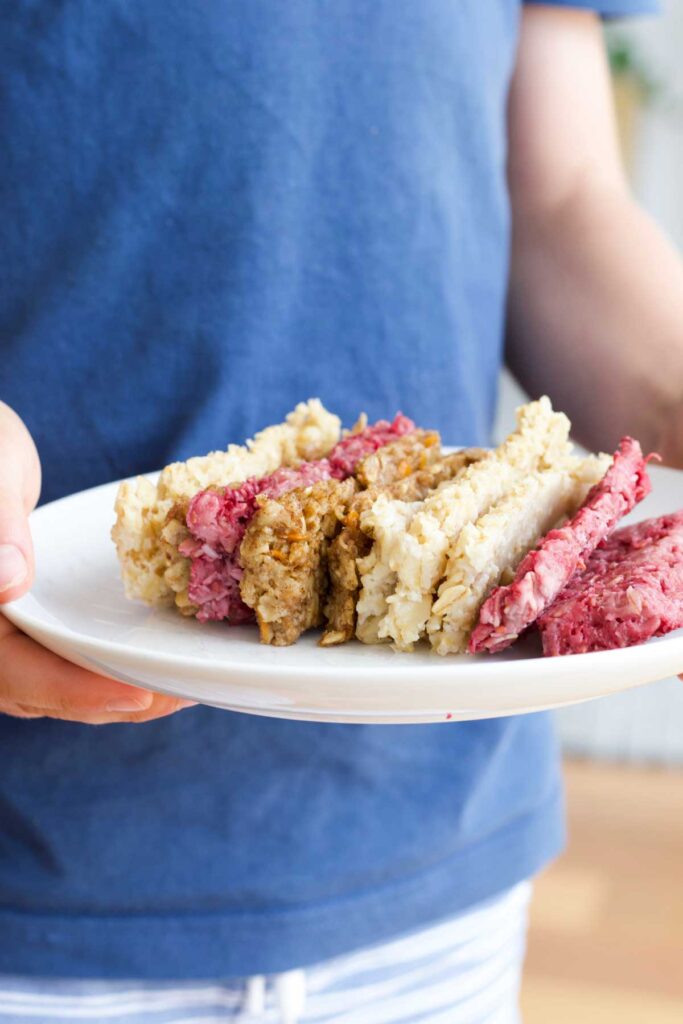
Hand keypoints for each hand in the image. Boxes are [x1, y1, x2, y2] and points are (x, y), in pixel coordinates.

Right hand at [0, 402, 194, 723]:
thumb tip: (8, 582)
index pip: (12, 671)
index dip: (72, 690)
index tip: (137, 693)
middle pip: (38, 692)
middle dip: (112, 700)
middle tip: (182, 694)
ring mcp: (7, 632)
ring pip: (54, 685)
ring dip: (116, 692)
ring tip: (184, 688)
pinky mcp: (32, 624)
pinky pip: (67, 658)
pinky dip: (112, 667)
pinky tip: (163, 663)